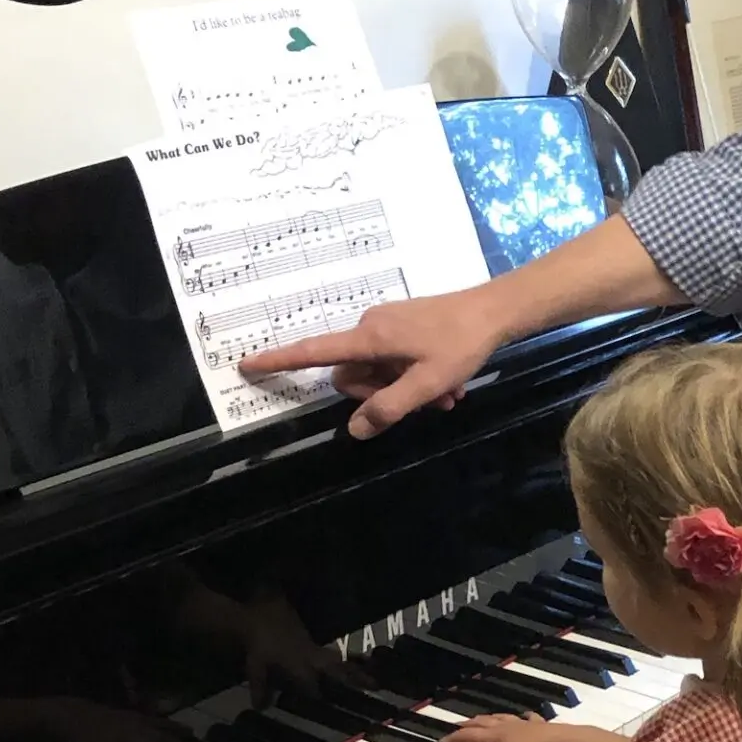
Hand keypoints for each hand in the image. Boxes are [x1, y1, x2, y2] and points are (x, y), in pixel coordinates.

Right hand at [238, 289, 501, 439]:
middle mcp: (370, 327)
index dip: (280, 360)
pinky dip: (413, 377)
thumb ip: (389, 408)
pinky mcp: (401, 326)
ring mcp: (386, 325)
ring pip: (377, 371)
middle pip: (351, 375)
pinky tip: (446, 385)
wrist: (494, 311)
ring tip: (444, 395)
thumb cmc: (461, 345)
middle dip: (382, 396)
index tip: (247, 363)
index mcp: (370, 337)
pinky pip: (392, 360)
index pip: (315, 351)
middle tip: (424, 404)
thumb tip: (355, 430)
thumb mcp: (426, 384)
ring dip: (404, 390)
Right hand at [442, 713, 569, 741]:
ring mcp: (525, 725)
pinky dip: (524, 717)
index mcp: (494, 735)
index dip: (454, 737)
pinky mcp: (541, 728)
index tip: (442, 739)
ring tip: (484, 718)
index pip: (469, 735)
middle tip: (459, 724)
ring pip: (503, 718)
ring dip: (491, 718)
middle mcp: (507, 727)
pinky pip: (530, 719)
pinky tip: (525, 715)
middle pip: (484, 723)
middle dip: (469, 725)